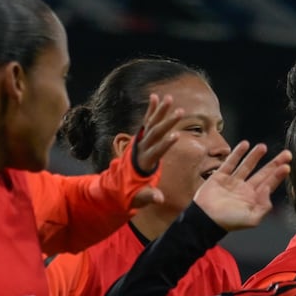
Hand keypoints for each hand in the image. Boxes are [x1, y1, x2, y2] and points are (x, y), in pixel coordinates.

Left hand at [126, 93, 181, 208]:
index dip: (165, 144)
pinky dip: (151, 110)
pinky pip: (146, 122)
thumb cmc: (129, 194)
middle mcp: (141, 150)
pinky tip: (155, 96)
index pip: (156, 152)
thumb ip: (148, 196)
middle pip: (155, 134)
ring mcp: (140, 143)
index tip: (176, 135)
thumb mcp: (138, 198)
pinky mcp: (140, 139)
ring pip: (151, 124)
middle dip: (167, 122)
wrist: (115, 185)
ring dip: (160, 111)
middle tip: (180, 111)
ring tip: (170, 98)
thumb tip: (159, 199)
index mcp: (143, 163)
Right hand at [193, 141, 292, 231]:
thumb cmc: (228, 222)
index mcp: (253, 199)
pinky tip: (245, 145)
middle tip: (287, 154)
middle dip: (274, 164)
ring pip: (247, 166)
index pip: (269, 184)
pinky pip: (230, 162)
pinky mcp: (220, 176)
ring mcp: (232, 182)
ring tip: (263, 147)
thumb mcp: (251, 219)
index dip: (278, 175)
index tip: (287, 166)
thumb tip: (268, 189)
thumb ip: (263, 206)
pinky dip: (237, 153)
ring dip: (255, 156)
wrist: (205, 219)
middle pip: (263, 173)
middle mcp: (245, 189)